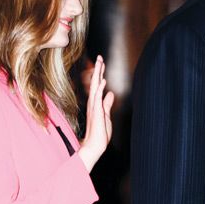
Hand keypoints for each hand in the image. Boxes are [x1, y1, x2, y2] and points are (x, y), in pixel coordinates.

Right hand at [78, 55, 113, 171]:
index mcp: (96, 103)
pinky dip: (99, 88)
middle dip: (98, 70)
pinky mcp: (96, 112)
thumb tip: (111, 94)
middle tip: (100, 58)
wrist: (95, 145)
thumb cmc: (99, 132)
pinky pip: (97, 98)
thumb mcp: (106, 115)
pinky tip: (102, 81)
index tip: (101, 63)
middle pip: (95, 83)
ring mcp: (94, 107)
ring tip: (100, 63)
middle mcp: (93, 103)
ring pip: (95, 87)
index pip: (97, 86)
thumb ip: (107, 104)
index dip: (100, 74)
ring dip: (98, 75)